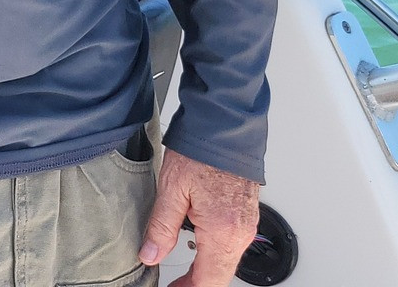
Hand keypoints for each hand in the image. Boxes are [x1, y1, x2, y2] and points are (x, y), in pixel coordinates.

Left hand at [138, 147, 260, 286]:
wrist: (226, 126)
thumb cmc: (201, 151)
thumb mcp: (171, 188)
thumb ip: (161, 227)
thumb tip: (150, 255)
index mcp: (222, 232)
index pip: (207, 280)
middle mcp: (240, 233)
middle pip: (219, 277)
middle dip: (196, 285)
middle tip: (174, 285)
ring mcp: (246, 226)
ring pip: (227, 263)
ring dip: (206, 273)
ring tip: (182, 275)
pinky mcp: (246, 216)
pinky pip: (232, 247)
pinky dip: (215, 257)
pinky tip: (199, 252)